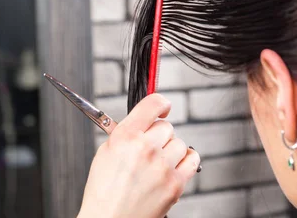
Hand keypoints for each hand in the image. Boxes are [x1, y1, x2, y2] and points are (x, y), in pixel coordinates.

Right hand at [78, 94, 200, 217]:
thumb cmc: (103, 192)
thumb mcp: (105, 152)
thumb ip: (126, 133)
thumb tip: (144, 122)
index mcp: (125, 135)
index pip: (153, 103)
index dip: (161, 103)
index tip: (163, 108)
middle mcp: (145, 147)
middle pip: (166, 126)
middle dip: (159, 135)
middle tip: (149, 147)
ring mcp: (162, 166)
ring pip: (179, 143)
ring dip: (170, 150)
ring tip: (157, 163)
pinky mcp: (175, 183)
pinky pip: (192, 159)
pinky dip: (185, 160)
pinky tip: (173, 166)